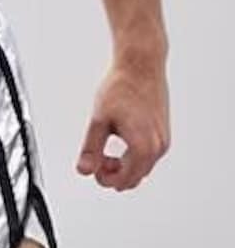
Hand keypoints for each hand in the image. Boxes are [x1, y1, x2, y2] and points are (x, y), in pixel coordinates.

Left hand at [76, 57, 170, 190]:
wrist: (141, 66)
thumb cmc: (121, 89)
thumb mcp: (98, 121)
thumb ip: (91, 149)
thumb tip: (84, 170)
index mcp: (143, 147)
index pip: (124, 181)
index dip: (104, 179)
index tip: (92, 166)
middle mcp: (159, 147)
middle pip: (134, 178)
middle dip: (113, 174)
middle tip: (97, 158)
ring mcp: (163, 140)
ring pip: (141, 168)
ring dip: (122, 165)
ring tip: (105, 148)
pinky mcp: (163, 133)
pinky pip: (147, 156)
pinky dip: (131, 156)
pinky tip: (118, 138)